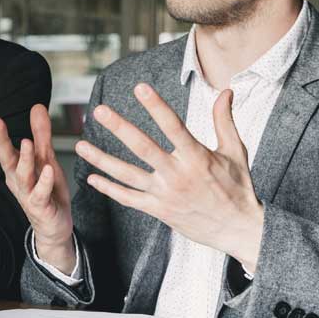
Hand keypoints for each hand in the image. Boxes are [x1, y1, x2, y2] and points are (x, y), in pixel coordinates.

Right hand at [0, 104, 75, 274]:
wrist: (54, 226)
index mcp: (14, 166)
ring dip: (22, 159)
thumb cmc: (47, 191)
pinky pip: (40, 193)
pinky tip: (47, 169)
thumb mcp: (45, 158)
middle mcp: (16, 178)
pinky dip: (43, 181)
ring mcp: (27, 193)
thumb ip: (40, 134)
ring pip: (22, 175)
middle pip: (4, 157)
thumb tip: (36, 106)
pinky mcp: (40, 206)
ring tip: (24, 142)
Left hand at [75, 83, 263, 270]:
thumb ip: (224, 120)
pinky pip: (129, 199)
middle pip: (143, 148)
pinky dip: (109, 189)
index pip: (173, 126)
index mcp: (197, 157)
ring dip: (102, 160)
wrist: (238, 229)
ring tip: (80, 145)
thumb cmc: (238, 187)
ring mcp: (166, 194)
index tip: (140, 87)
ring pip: (128, 175)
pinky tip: (92, 178)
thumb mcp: (235, 152)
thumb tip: (225, 91)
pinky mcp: (159, 210)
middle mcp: (178, 175)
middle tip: (99, 111)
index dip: (156, 106)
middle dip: (119, 128)